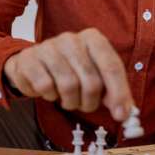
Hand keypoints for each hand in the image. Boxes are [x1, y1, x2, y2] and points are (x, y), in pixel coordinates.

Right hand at [3, 28, 133, 120]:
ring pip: (68, 85)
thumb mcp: (96, 76)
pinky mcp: (29, 59)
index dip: (119, 93)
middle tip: (85, 106)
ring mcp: (48, 47)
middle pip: (91, 81)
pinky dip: (49, 96)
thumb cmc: (71, 70)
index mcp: (93, 39)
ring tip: (67, 99)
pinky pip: (45, 86)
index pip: (112, 66)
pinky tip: (50, 90)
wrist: (33, 63)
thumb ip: (114, 92)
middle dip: (90, 102)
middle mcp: (71, 39)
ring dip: (70, 101)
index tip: (121, 115)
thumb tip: (125, 113)